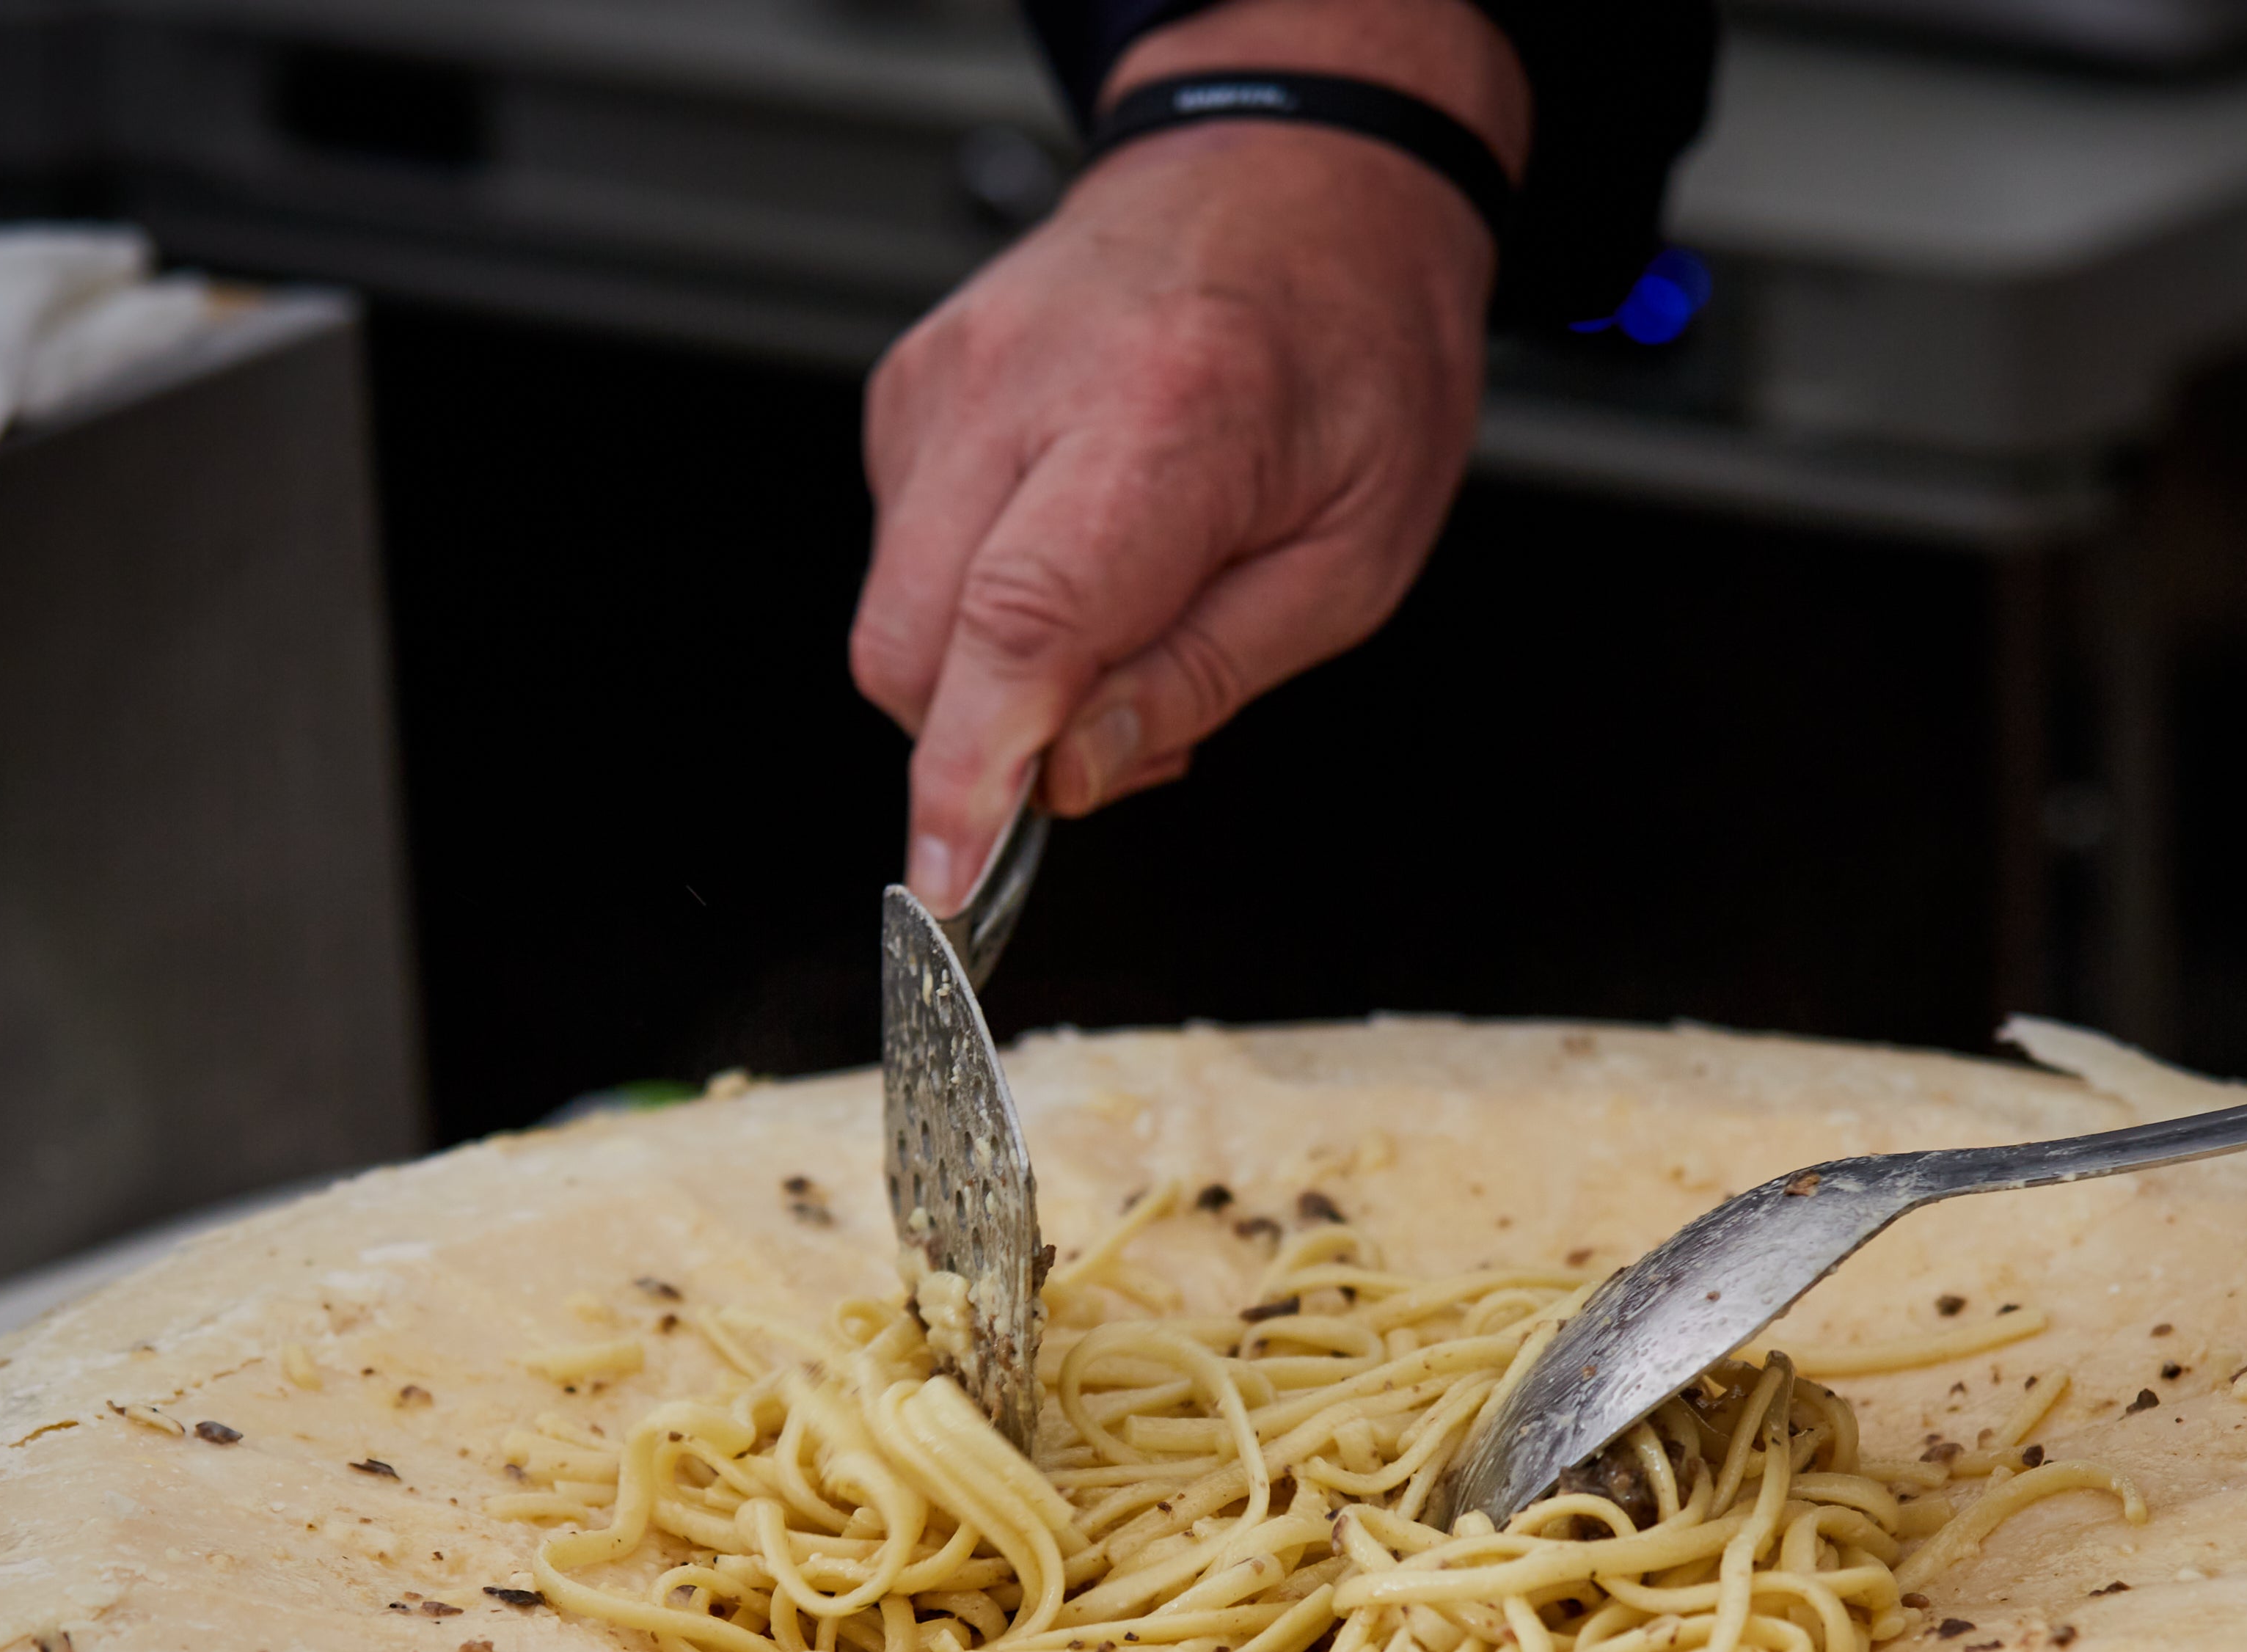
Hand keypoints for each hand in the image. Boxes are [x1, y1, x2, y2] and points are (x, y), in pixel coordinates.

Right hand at [851, 0, 1522, 907]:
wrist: (1301, 179)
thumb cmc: (1353, 356)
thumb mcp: (1349, 562)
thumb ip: (1202, 677)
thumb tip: (1071, 777)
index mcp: (1163, 421)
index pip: (1017, 623)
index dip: (968, 770)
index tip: (946, 877)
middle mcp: (1025, 385)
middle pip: (913, 642)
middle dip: (983, 744)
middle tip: (1111, 736)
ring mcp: (950, 375)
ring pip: (894, 611)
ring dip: (985, 673)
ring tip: (1119, 619)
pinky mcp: (912, 384)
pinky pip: (903, 550)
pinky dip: (973, 597)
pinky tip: (1072, 548)